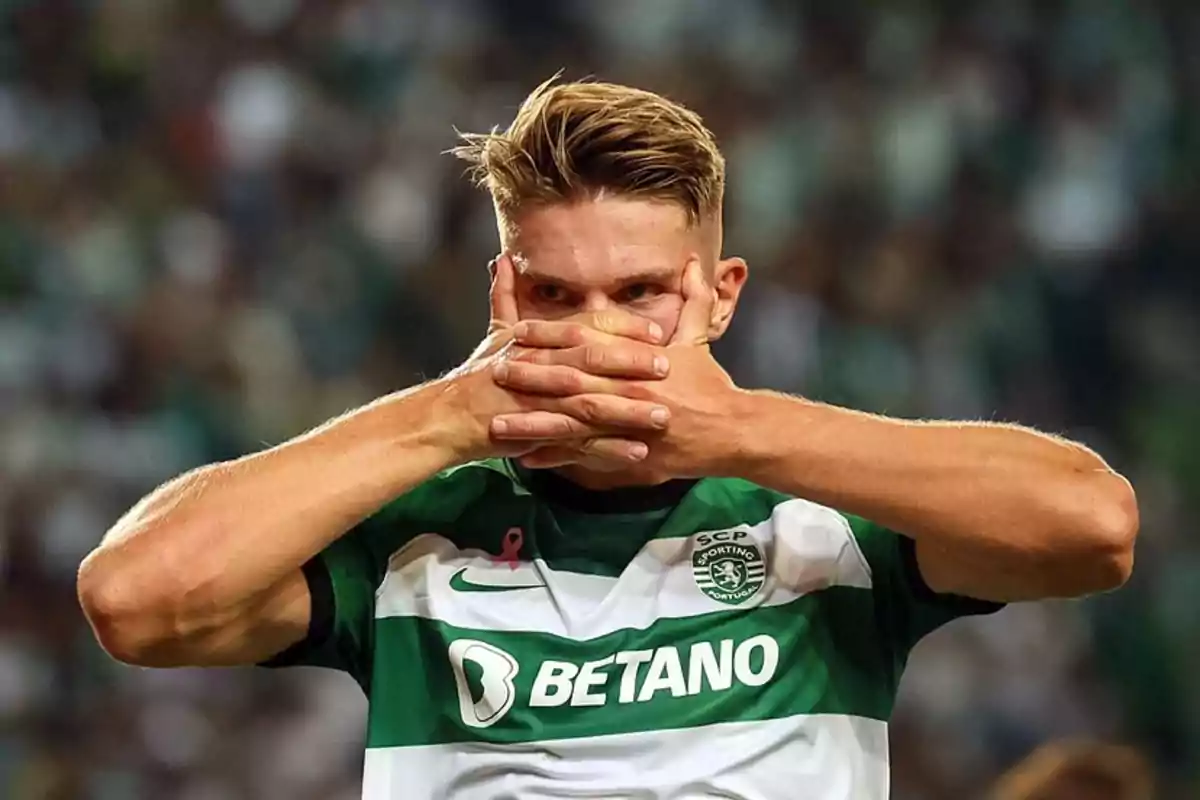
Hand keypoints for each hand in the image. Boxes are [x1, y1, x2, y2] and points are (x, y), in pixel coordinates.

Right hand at [443, 255, 673, 465]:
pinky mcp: (537, 434)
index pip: (586, 326)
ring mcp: (539, 401)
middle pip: (592, 359)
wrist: (449, 418)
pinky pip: (579, 444)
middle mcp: (540, 365)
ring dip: (628, 410)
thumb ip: (504, 297)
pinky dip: (609, 449)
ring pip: (591, 403)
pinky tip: (638, 453)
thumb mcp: (494, 333)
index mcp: (537, 340)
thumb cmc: (477, 376)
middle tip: (668, 367)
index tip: (656, 332)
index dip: (622, 328)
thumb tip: (502, 260)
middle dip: (632, 363)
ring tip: (662, 415)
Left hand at [491, 261, 745, 478]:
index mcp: (639, 361)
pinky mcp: (630, 456)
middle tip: (495, 373)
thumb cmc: (712, 385)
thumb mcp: (700, 339)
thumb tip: (694, 261)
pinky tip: (527, 457)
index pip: (586, 344)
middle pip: (572, 383)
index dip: (550, 338)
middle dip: (531, 378)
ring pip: (572, 424)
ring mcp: (627, 427)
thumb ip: (693, 299)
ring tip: (498, 423)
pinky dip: (557, 458)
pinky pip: (587, 459)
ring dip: (533, 424)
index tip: (517, 332)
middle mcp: (629, 392)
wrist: (732, 432)